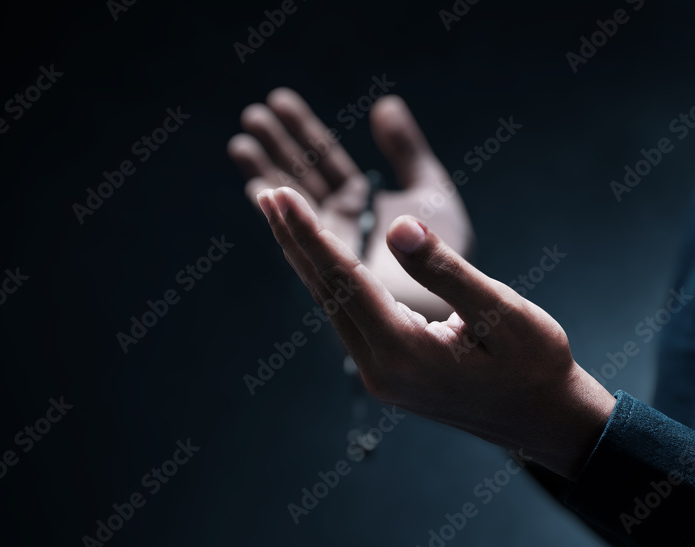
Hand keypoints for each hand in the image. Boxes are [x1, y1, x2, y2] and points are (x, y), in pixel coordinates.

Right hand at [228, 88, 472, 319]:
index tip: (279, 100)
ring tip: (240, 144)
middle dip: (278, 148)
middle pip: (302, 177)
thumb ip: (406, 149)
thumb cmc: (447, 249)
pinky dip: (279, 215)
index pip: (326, 160)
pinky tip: (258, 191)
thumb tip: (383, 105)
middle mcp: (342, 221)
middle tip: (252, 114)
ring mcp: (333, 244)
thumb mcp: (430, 188)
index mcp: (362, 200)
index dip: (303, 130)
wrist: (454, 298)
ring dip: (267, 173)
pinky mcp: (330, 266)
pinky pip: (300, 236)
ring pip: (294, 202)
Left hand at [256, 186, 615, 479]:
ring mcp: (380, 377)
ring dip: (308, 261)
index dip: (310, 235)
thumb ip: (446, 270)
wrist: (544, 421)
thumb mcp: (502, 312)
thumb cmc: (534, 364)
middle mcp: (380, 370)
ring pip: (332, 308)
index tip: (280, 196)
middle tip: (268, 194)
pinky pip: (348, 320)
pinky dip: (331, 283)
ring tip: (283, 218)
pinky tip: (322, 259)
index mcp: (405, 353)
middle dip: (296, 242)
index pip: (344, 283)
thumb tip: (396, 226)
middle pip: (325, 295)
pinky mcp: (387, 374)